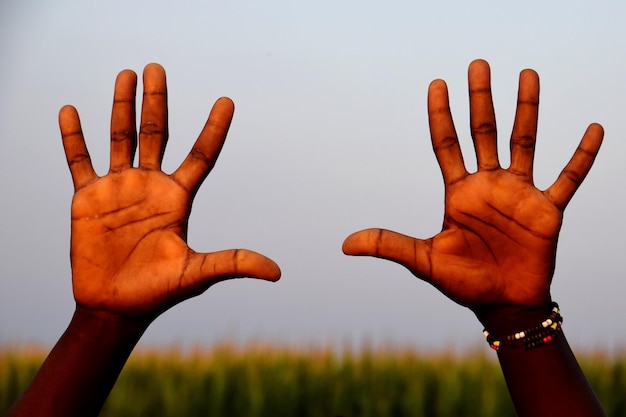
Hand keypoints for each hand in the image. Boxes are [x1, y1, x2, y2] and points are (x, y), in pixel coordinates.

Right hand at [60, 64, 279, 317]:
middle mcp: (151, 186)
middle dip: (156, 101)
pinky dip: (74, 137)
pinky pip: (79, 160)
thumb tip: (277, 272)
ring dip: (122, 106)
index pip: (201, 154)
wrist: (115, 308)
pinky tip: (71, 110)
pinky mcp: (88, 198)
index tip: (228, 100)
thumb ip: (233, 263)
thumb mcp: (198, 274)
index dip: (215, 128)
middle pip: (156, 133)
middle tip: (157, 67)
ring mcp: (119, 189)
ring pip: (121, 138)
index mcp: (179, 197)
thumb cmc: (158, 293)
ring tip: (126, 74)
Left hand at [343, 59, 602, 310]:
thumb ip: (390, 245)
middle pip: (483, 132)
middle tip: (477, 65)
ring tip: (526, 74)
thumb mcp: (424, 261)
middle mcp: (488, 186)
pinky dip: (582, 156)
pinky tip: (594, 128)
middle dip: (480, 99)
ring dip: (526, 109)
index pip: (446, 144)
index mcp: (459, 193)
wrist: (502, 305)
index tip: (436, 84)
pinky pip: (568, 177)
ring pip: (523, 142)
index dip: (440, 115)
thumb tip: (344, 245)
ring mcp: (519, 194)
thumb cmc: (463, 283)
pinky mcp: (547, 210)